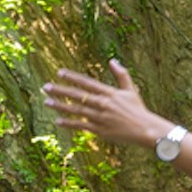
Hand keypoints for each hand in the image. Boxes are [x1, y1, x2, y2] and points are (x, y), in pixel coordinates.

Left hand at [46, 60, 169, 151]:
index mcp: (109, 93)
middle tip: (45, 86)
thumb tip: (112, 60)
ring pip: (76, 110)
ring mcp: (100, 117)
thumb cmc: (138, 110)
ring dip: (60, 106)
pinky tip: (58, 121)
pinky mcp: (100, 130)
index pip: (87, 82)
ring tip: (47, 102)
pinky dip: (69, 124)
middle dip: (61, 90)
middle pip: (78, 95)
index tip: (59, 72)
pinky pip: (81, 126)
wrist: (145, 130)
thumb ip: (121, 74)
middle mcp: (103, 104)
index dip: (72, 77)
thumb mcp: (131, 90)